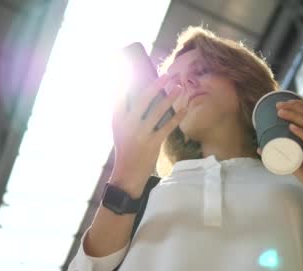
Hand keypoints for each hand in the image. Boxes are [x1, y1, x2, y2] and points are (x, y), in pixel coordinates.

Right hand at [111, 75, 186, 195]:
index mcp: (117, 118)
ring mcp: (140, 133)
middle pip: (143, 98)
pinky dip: (177, 116)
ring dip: (170, 97)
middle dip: (156, 84)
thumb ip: (124, 111)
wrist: (127, 173)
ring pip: (158, 110)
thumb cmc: (125, 147)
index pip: (121, 93)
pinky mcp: (152, 142)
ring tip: (179, 87)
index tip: (138, 66)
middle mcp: (128, 123)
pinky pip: (167, 126)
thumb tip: (136, 92)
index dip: (130, 78)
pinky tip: (185, 108)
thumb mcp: (119, 128)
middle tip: (167, 75)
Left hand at [257, 99, 302, 202]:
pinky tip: (291, 127)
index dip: (298, 104)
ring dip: (294, 116)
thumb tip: (260, 148)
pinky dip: (301, 132)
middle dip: (293, 106)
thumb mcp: (292, 160)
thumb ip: (278, 153)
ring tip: (280, 113)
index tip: (281, 102)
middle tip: (277, 105)